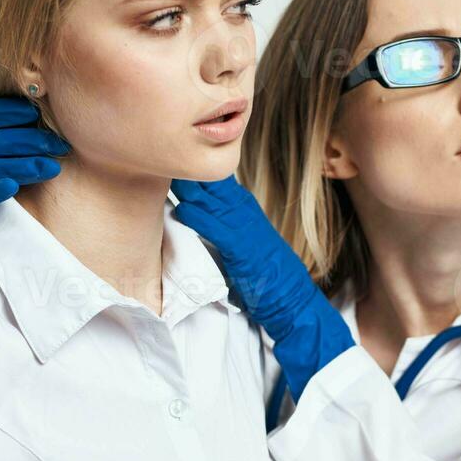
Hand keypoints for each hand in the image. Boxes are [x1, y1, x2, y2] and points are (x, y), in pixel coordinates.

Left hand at [171, 175, 352, 400]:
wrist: (294, 303)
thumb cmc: (268, 280)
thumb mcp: (243, 249)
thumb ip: (224, 233)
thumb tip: (198, 222)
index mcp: (247, 213)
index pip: (217, 185)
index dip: (196, 172)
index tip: (173, 160)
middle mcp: (248, 216)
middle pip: (214, 186)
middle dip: (191, 171)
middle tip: (166, 157)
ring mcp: (248, 231)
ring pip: (215, 202)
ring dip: (192, 188)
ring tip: (167, 174)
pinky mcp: (246, 251)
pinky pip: (220, 230)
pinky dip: (201, 219)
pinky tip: (185, 210)